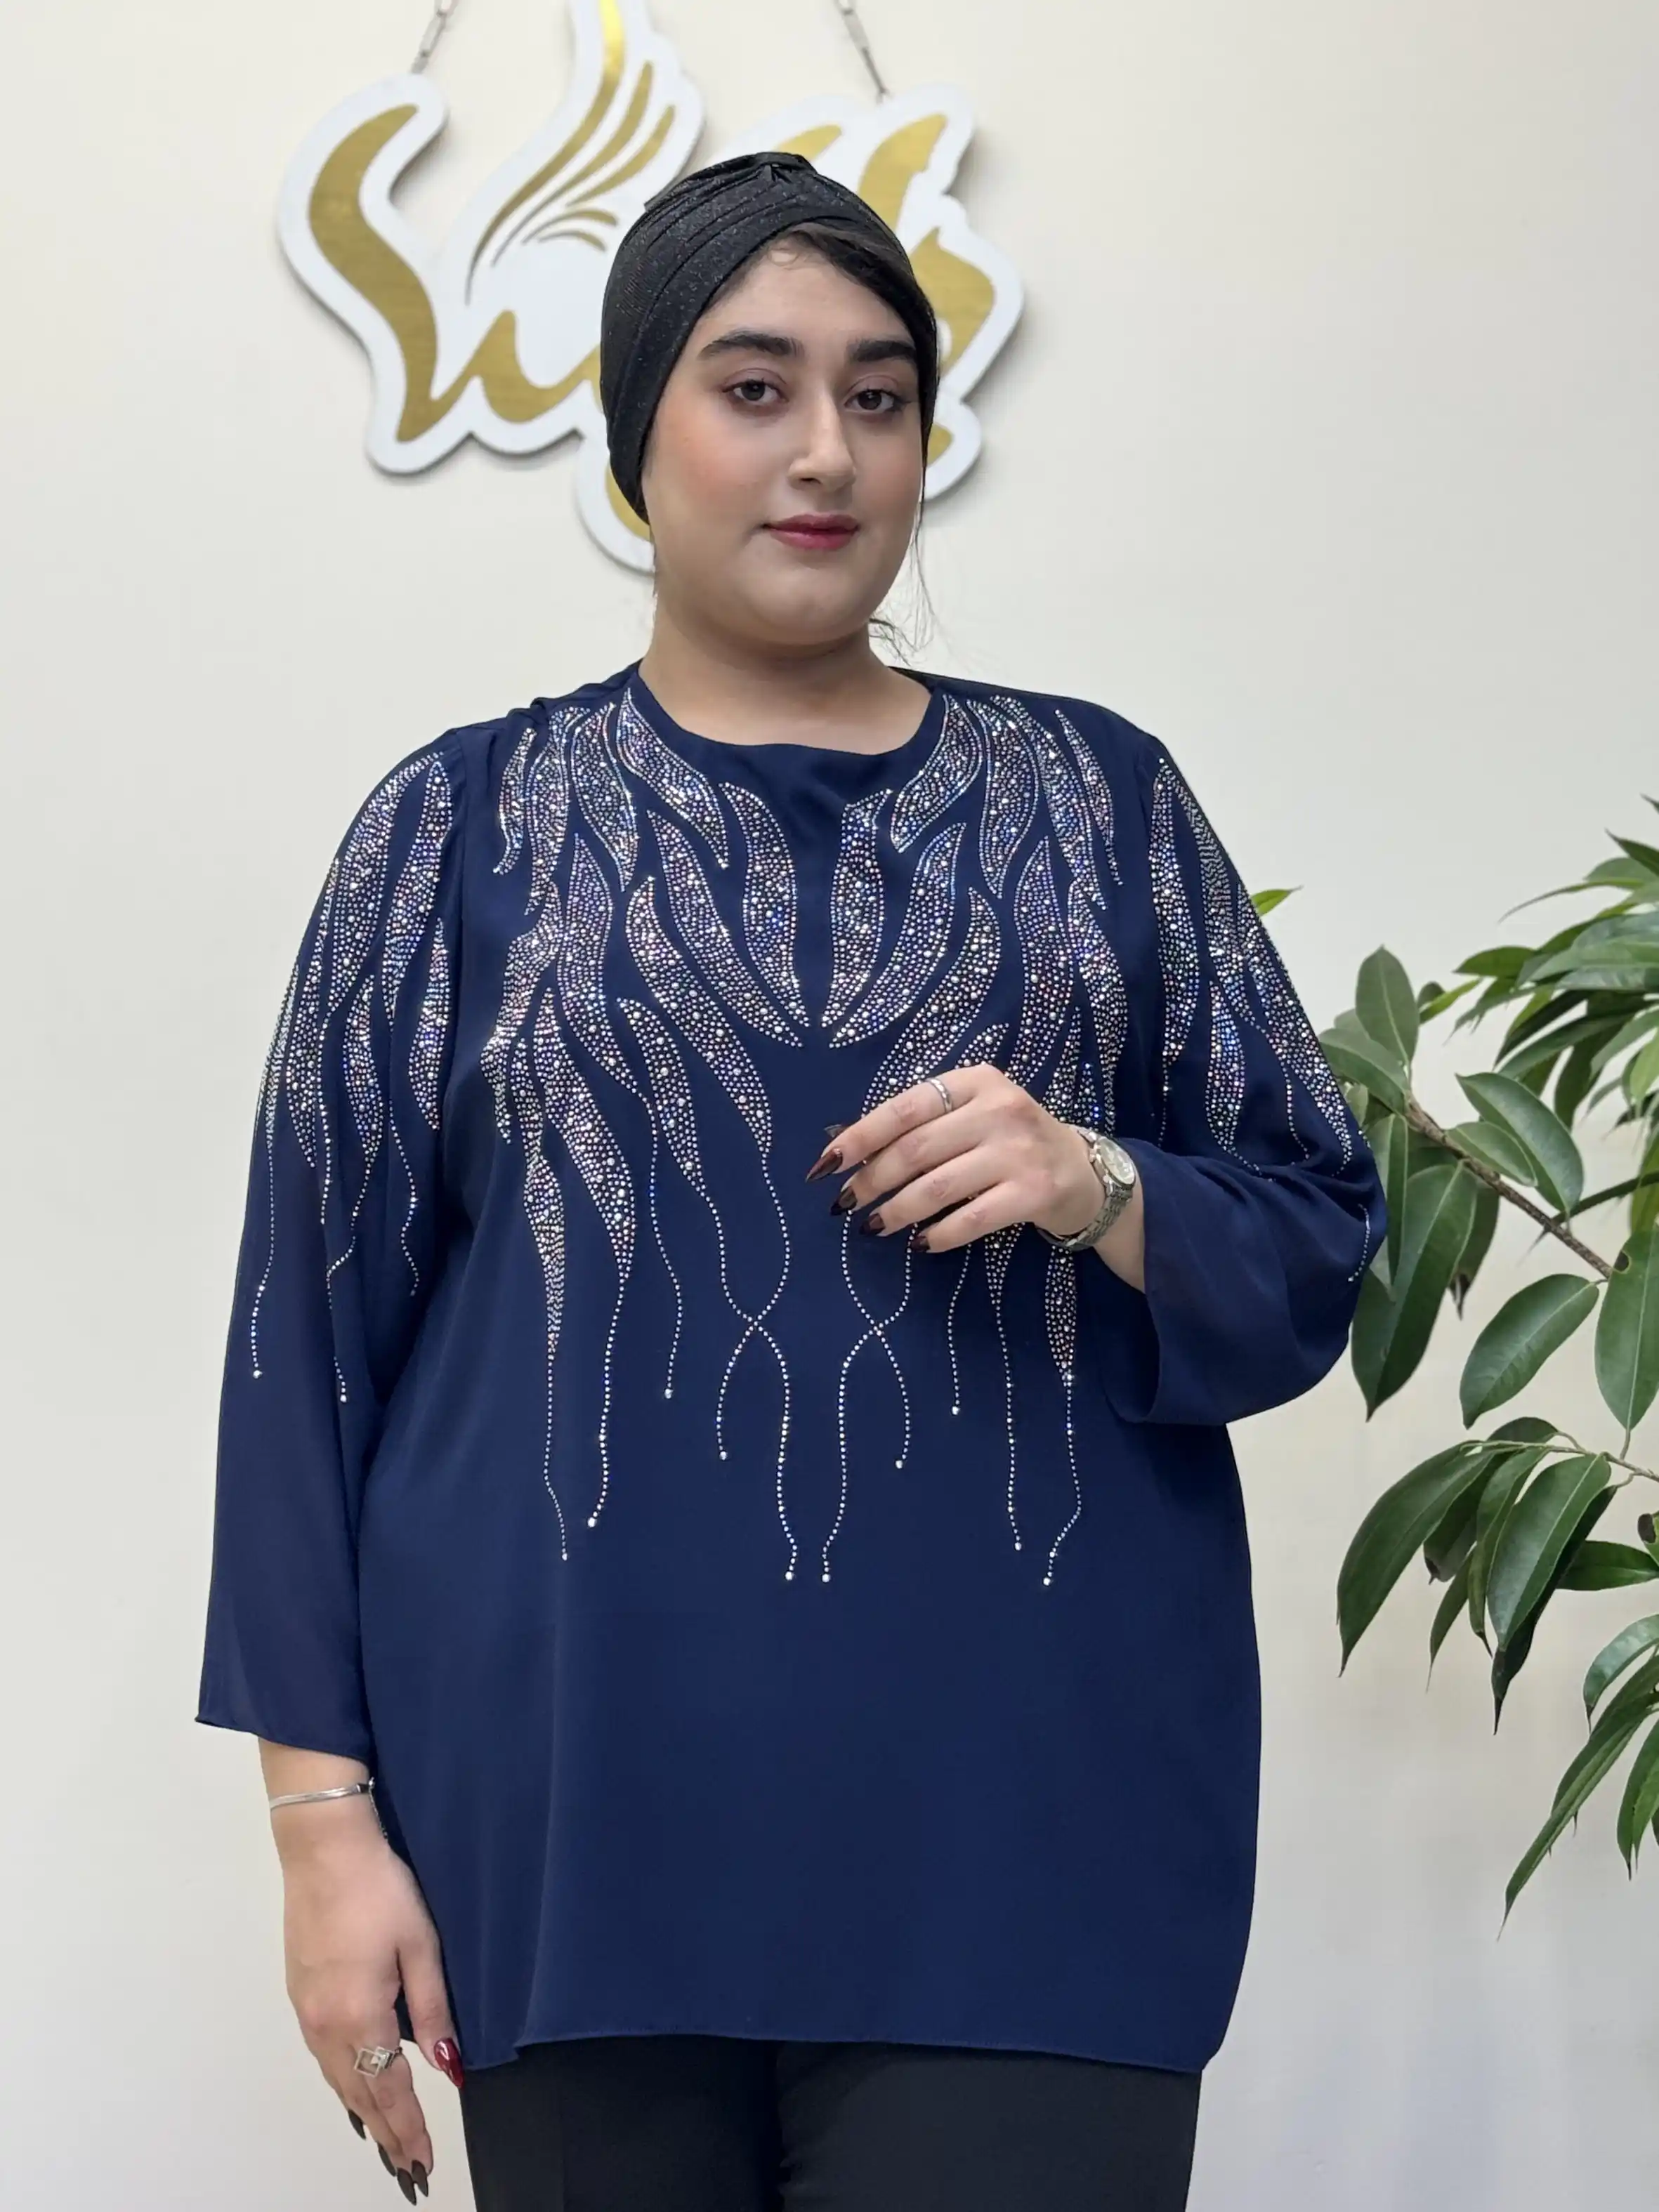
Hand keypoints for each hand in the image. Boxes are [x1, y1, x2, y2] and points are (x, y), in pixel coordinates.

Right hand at [277, 1815, 457, 2200]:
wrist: (324, 1850)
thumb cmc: (379, 1890)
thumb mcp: (420, 1945)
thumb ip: (434, 2009)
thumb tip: (447, 2066)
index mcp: (360, 2017)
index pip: (389, 2090)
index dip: (408, 2127)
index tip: (423, 2160)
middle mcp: (326, 2025)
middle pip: (358, 2094)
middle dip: (386, 2132)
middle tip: (407, 2165)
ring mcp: (307, 2012)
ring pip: (337, 2079)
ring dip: (362, 2111)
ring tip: (385, 2139)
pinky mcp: (299, 1994)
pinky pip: (323, 2057)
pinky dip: (342, 2082)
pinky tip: (353, 2087)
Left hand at [806, 1063, 1108, 1251]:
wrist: (1082, 1172)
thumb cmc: (1011, 1141)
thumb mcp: (973, 1114)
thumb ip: (924, 1123)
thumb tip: (848, 1149)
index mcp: (976, 1082)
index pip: (904, 1107)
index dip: (861, 1136)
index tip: (827, 1163)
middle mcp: (999, 1110)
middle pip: (916, 1149)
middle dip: (871, 1180)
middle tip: (847, 1203)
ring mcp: (1019, 1152)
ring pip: (937, 1187)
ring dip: (896, 1211)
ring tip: (874, 1226)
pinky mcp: (1034, 1193)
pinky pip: (970, 1219)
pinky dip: (937, 1235)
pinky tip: (919, 1242)